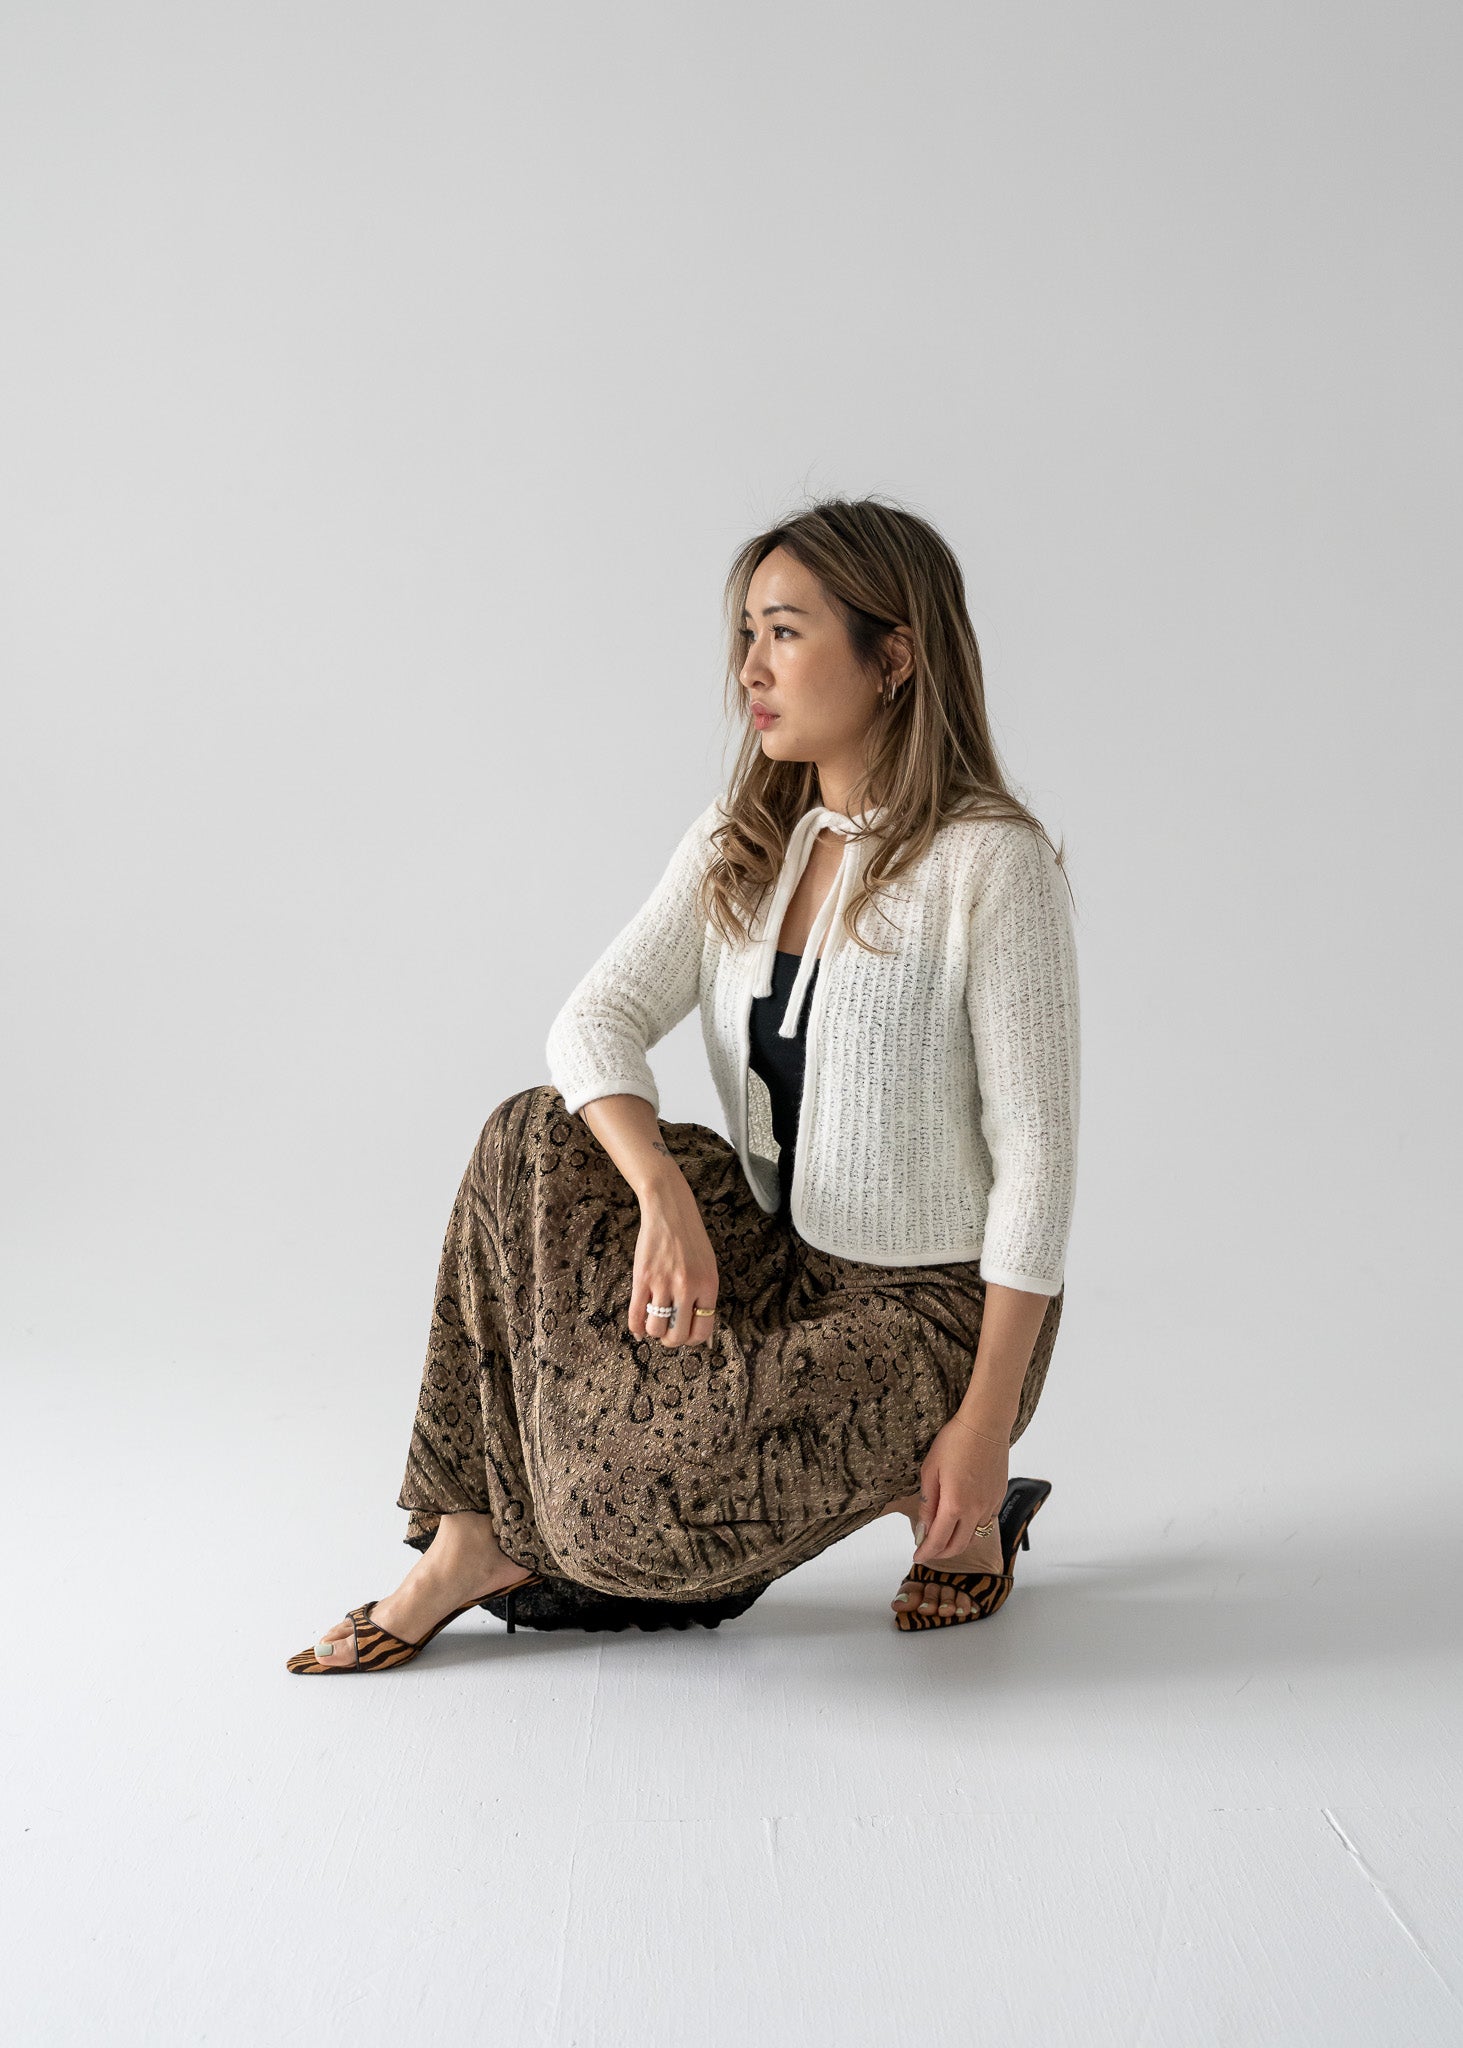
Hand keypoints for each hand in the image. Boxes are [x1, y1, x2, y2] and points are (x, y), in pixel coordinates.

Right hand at [629, 1179, 719, 1347]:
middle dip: (671, 1340)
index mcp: (708, 1285)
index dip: (691, 1340)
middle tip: (667, 1332)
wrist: (669, 1210)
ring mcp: (663, 1283)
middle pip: (677, 1335)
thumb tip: (699, 1330)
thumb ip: (704, 1296)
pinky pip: (636, 1315)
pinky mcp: (642, 1277)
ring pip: (656, 1329)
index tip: (685, 1335)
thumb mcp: (708, 1267)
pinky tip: (638, 1327)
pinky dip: (635, 1328)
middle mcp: (687, 1287)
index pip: (702, 1330)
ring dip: (653, 1333)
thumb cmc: (690, 1239)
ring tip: (654, 1323)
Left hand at [912, 1413, 1009, 1564]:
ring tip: (943, 1537)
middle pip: (958, 1546)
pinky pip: (986, 1522)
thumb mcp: (930, 1470)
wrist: (986, 1425)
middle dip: (941, 1553)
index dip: (926, 1552)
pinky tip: (962, 1519)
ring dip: (958, 1543)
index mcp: (955, 1505)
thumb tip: (922, 1528)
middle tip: (928, 1551)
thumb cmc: (954, 1442)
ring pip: (974, 1537)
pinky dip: (972, 1528)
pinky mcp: (998, 1497)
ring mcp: (990, 1505)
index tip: (917, 1556)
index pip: (938, 1540)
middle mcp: (975, 1510)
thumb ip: (928, 1503)